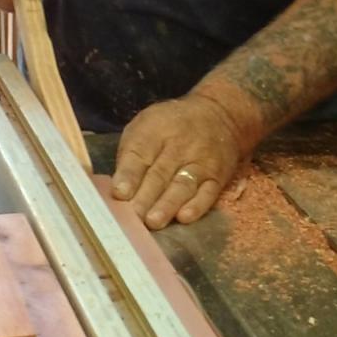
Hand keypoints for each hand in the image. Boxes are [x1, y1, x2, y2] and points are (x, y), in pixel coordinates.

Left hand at [111, 95, 247, 227]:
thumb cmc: (171, 126)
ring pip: (182, 186)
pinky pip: (208, 193)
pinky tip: (184, 217)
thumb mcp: (145, 126)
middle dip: (144, 197)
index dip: (129, 175)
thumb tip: (118, 190)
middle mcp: (179, 146)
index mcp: (155, 130)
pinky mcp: (217, 177)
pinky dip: (197, 206)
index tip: (119, 193)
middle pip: (159, 174)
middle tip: (131, 218)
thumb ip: (131, 154)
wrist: (218, 115)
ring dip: (167, 205)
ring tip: (153, 222)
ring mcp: (201, 162)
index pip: (140, 153)